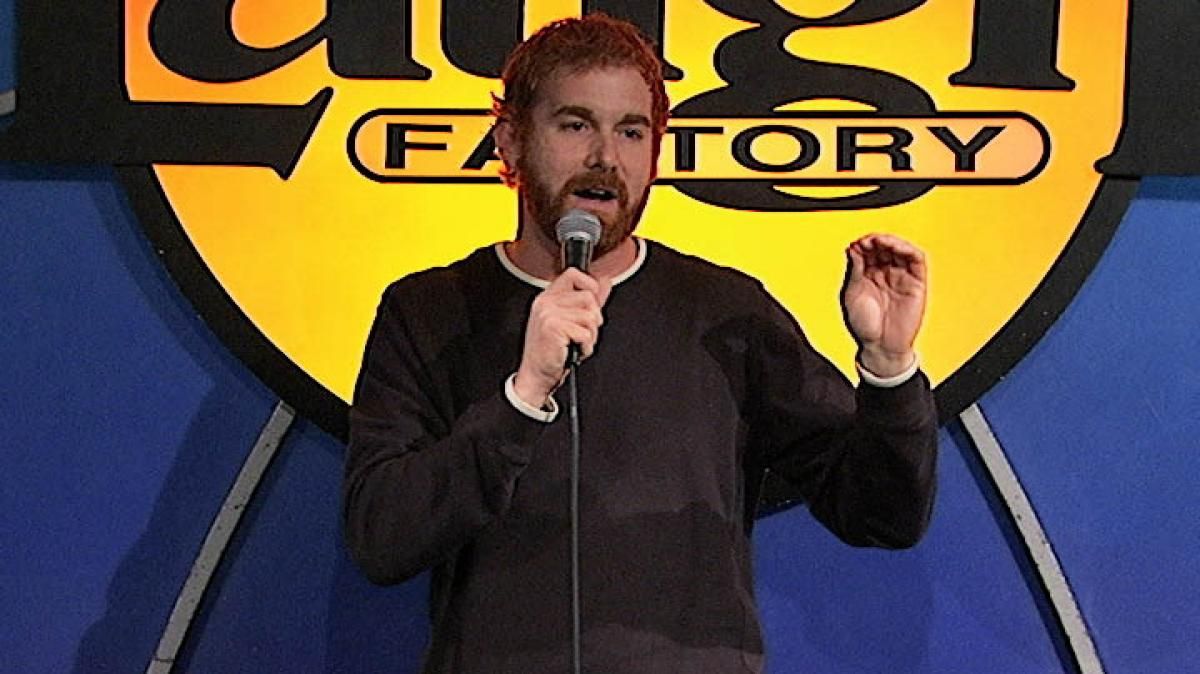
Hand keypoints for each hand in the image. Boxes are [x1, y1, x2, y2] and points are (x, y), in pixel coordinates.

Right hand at [513, 268, 610, 406]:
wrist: (537, 376)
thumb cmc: (552, 352)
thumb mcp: (572, 321)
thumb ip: (589, 300)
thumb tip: (605, 282)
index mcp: (548, 297)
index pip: (573, 274)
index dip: (589, 285)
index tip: (591, 304)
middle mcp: (546, 302)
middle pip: (589, 297)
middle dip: (593, 320)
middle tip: (581, 334)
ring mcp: (548, 313)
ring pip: (590, 316)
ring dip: (590, 336)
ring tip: (576, 343)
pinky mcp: (553, 327)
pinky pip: (586, 333)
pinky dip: (586, 347)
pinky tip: (574, 351)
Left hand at [842, 234, 927, 377]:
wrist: (879, 346)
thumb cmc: (864, 325)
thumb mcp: (851, 294)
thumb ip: (854, 270)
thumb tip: (853, 248)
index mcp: (867, 274)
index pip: (868, 250)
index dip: (863, 243)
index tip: (856, 243)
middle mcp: (885, 272)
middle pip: (884, 247)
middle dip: (875, 240)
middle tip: (867, 241)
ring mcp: (901, 276)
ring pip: (901, 249)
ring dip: (891, 241)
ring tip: (880, 242)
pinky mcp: (916, 282)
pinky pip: (917, 260)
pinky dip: (908, 249)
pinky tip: (897, 247)